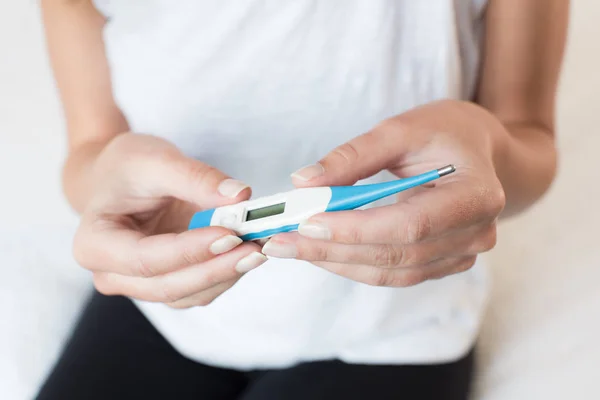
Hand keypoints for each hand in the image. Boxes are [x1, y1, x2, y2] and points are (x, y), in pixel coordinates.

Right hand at [74, 133, 266, 307]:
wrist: (120, 178)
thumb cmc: (128, 168)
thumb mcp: (156, 160)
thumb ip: (196, 178)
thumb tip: (240, 196)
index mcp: (94, 245)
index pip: (146, 258)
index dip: (191, 250)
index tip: (230, 235)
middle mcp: (112, 274)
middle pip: (168, 286)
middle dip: (216, 269)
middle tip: (255, 249)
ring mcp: (140, 285)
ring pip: (188, 295)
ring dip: (226, 275)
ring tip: (259, 248)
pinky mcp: (167, 284)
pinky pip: (199, 290)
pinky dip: (226, 274)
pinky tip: (248, 252)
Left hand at [262, 100, 505, 286]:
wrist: (477, 152)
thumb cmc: (444, 132)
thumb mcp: (402, 129)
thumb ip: (354, 156)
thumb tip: (304, 182)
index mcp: (476, 195)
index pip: (408, 224)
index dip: (355, 228)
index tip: (305, 223)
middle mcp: (476, 234)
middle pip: (395, 254)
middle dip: (332, 250)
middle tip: (280, 243)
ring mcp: (462, 254)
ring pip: (390, 271)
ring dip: (337, 262)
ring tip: (292, 248)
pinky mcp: (443, 263)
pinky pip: (393, 272)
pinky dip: (354, 263)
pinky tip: (321, 250)